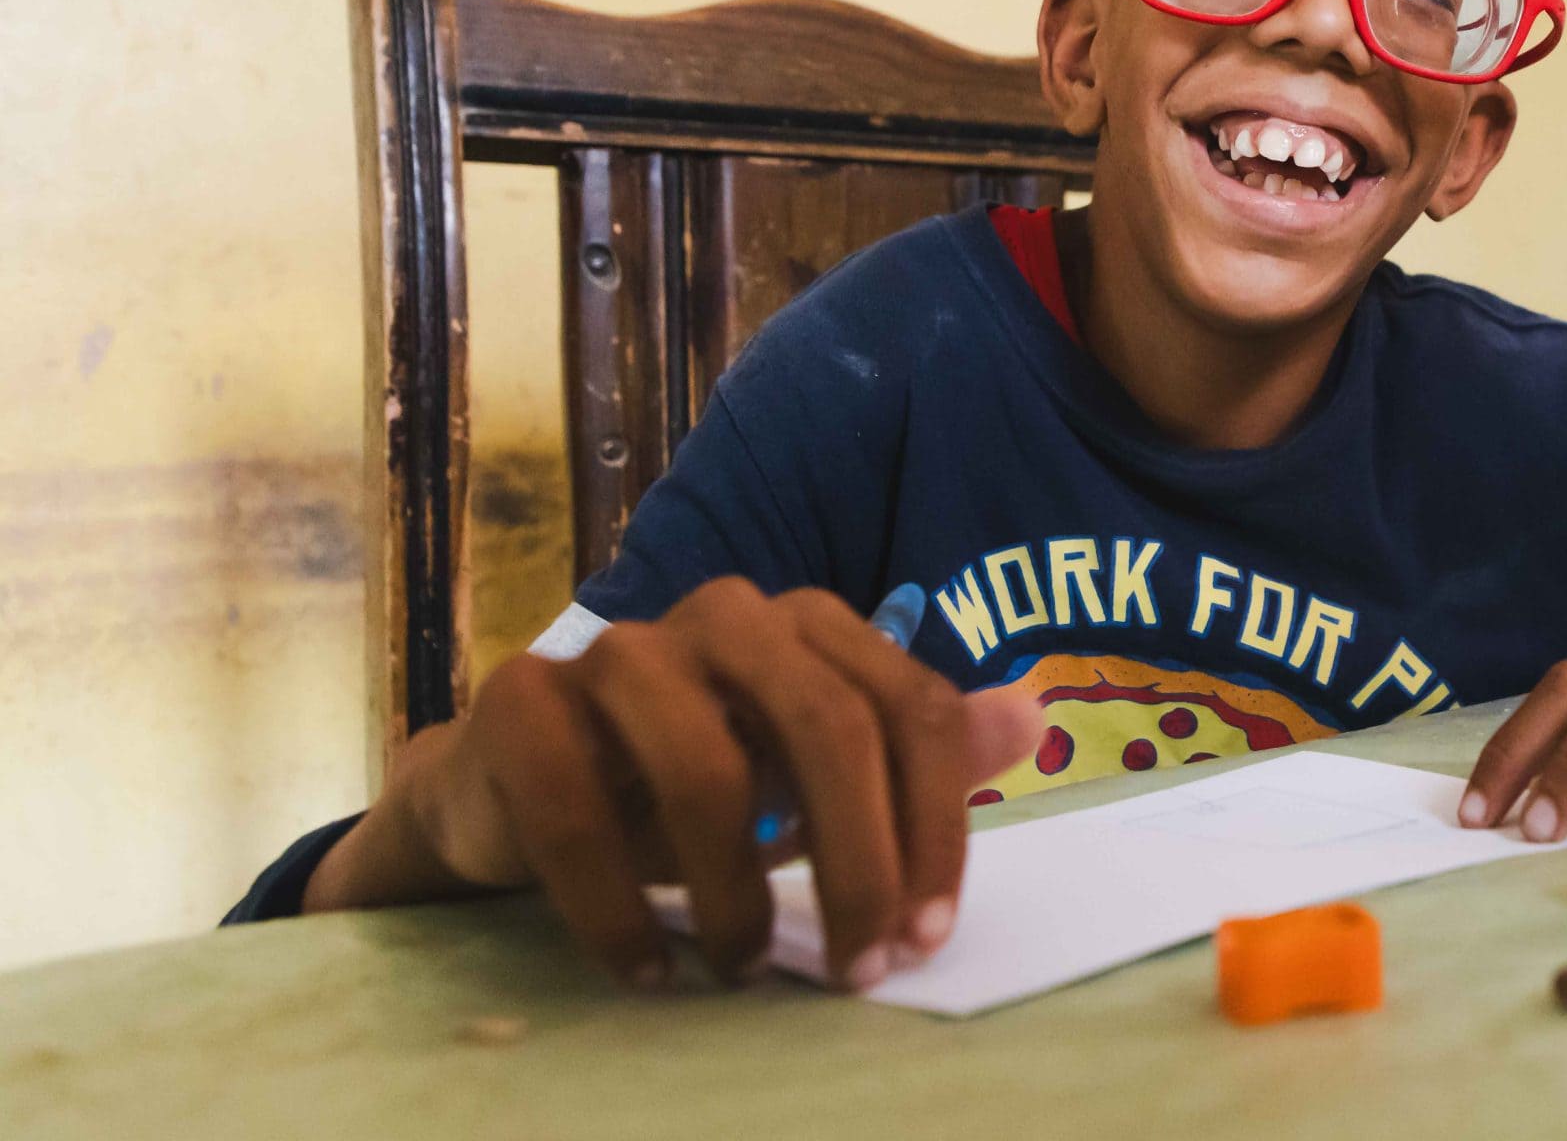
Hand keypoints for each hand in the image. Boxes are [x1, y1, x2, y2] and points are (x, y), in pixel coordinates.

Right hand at [307, 577, 1041, 990]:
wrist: (515, 782)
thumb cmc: (689, 779)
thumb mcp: (810, 770)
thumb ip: (913, 746)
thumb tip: (1033, 715)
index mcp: (808, 623)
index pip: (911, 708)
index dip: (935, 827)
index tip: (927, 935)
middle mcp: (724, 614)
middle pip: (829, 726)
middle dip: (859, 863)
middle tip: (859, 968)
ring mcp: (618, 650)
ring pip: (708, 772)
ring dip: (737, 897)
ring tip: (743, 968)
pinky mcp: (522, 702)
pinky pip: (579, 817)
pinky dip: (620, 913)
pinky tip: (649, 971)